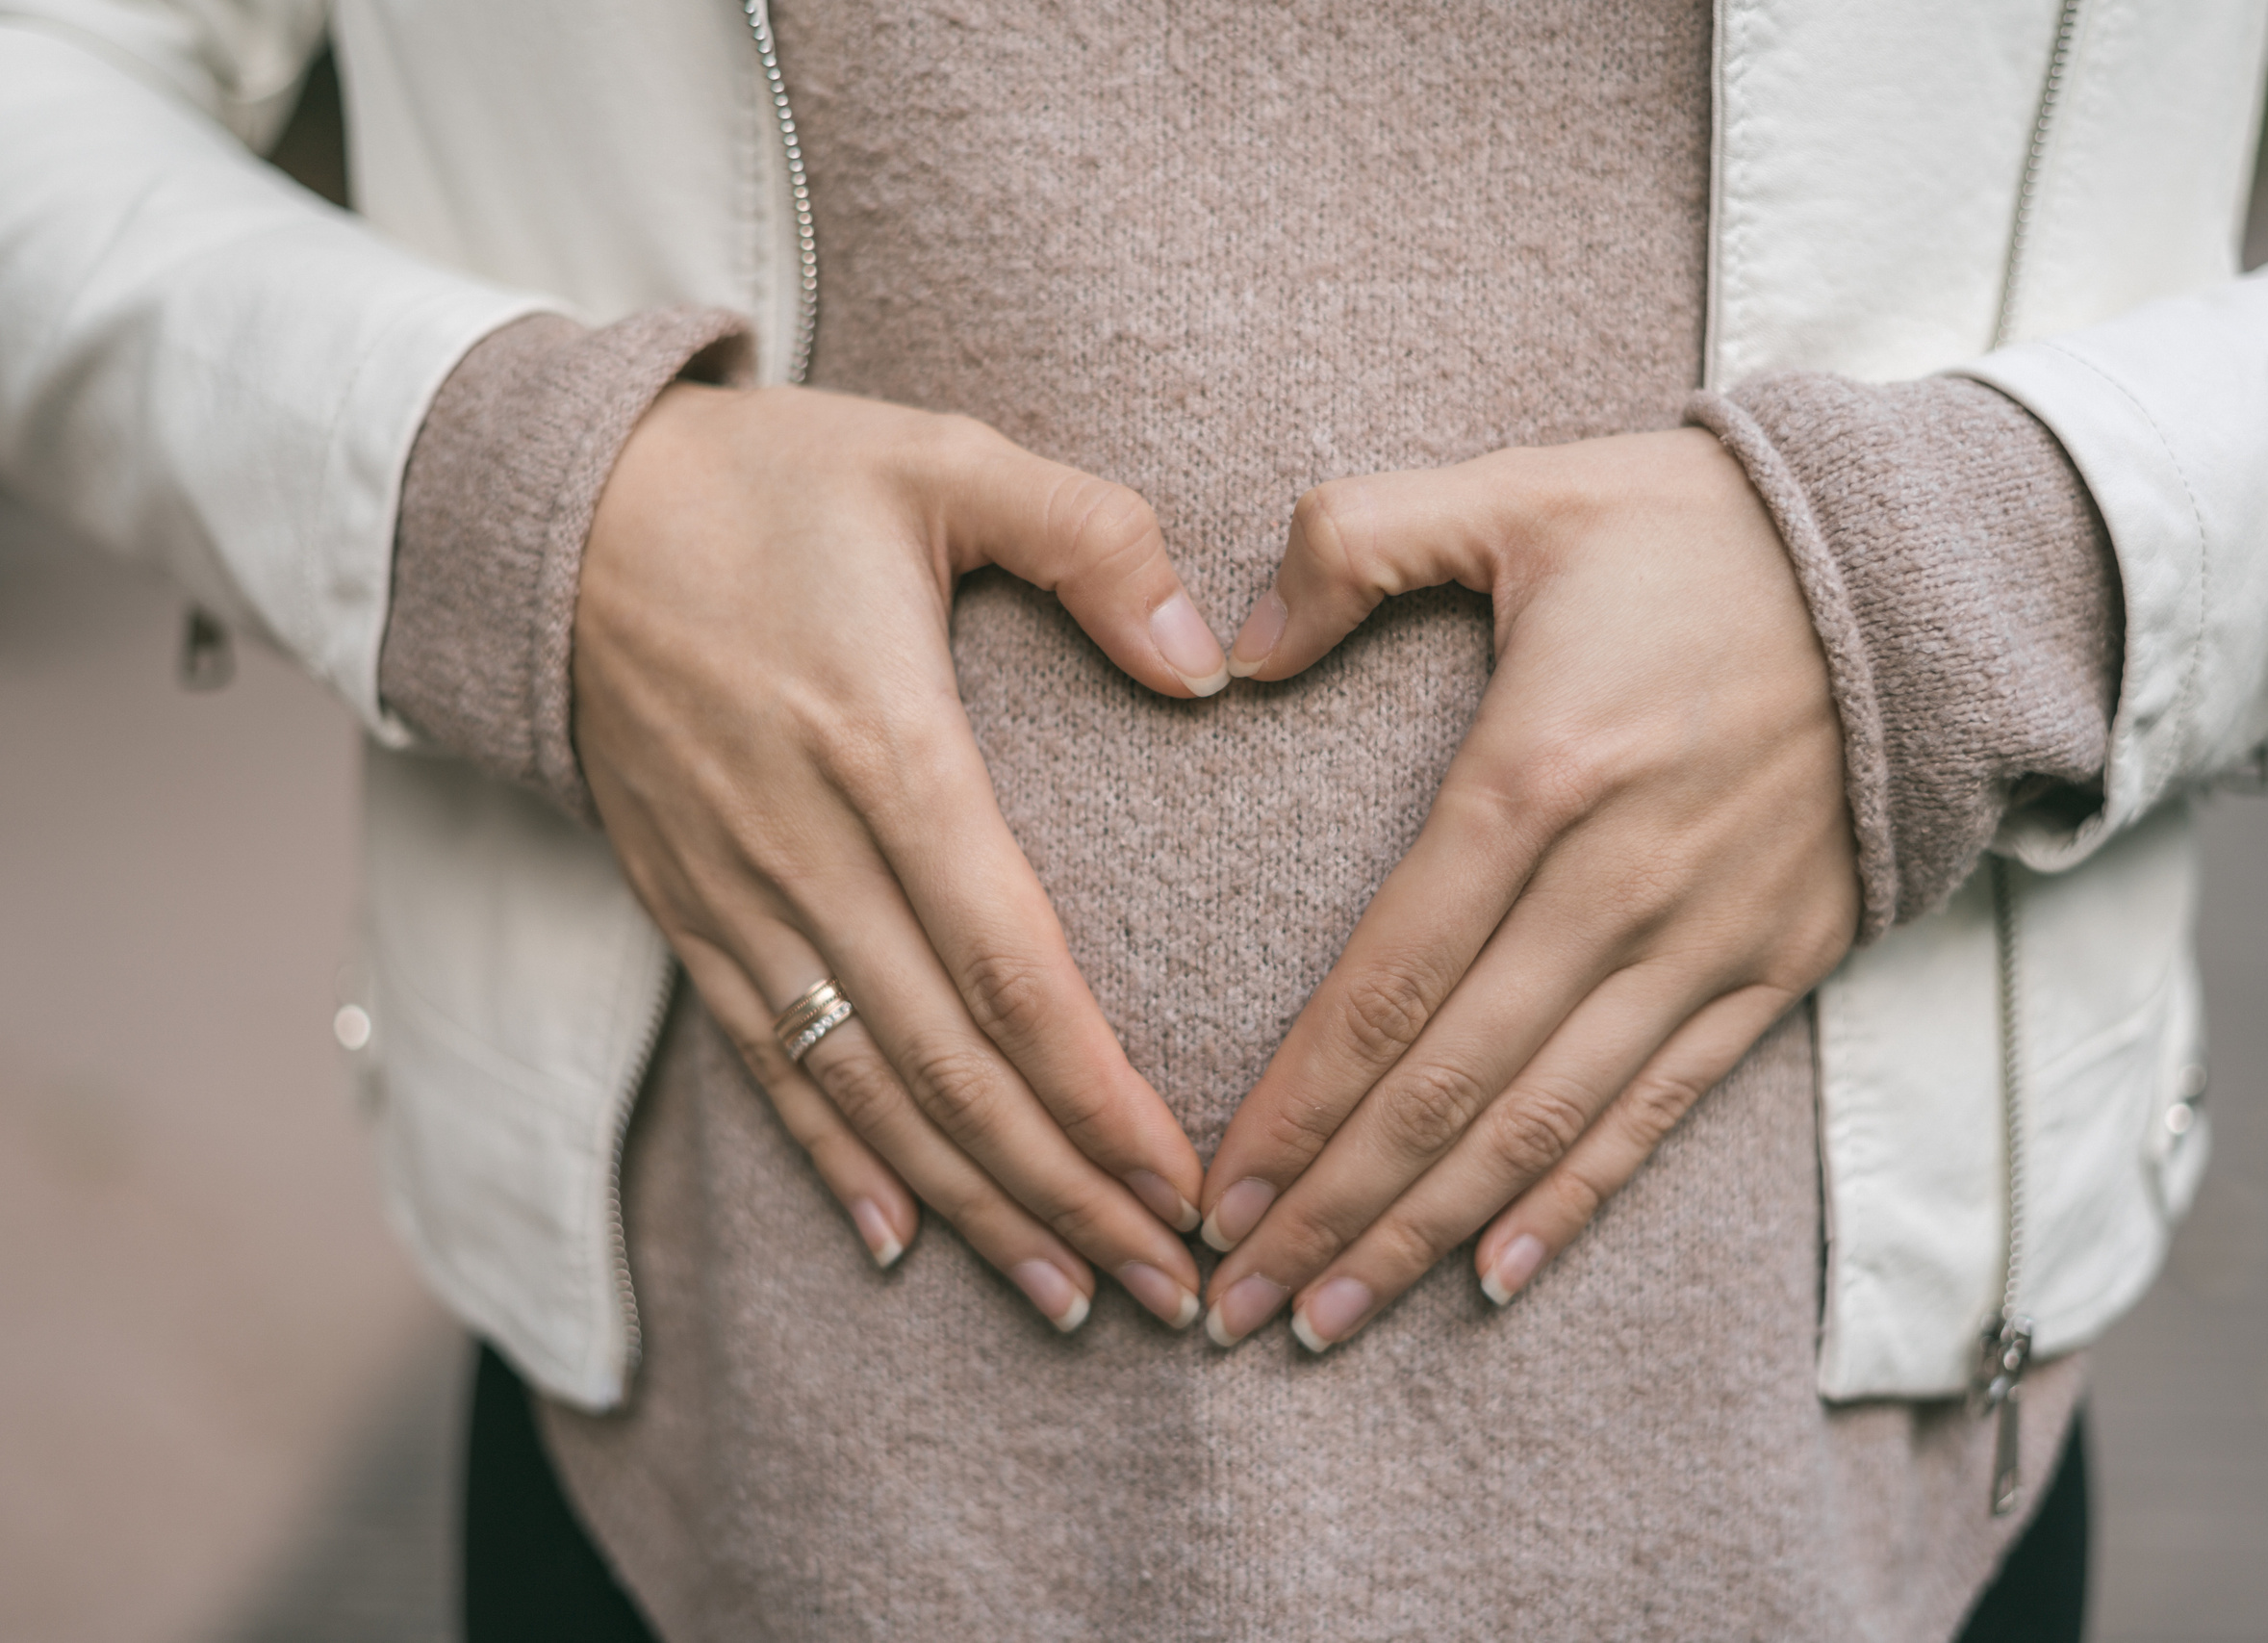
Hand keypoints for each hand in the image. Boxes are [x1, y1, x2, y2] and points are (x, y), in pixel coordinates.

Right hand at [575, 383, 1233, 1331]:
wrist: (549, 509)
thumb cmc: (766, 482)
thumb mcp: (940, 458)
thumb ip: (1091, 538)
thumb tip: (1208, 661)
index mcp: (884, 750)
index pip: (1009, 969)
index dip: (1097, 1094)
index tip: (1183, 1179)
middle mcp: (805, 853)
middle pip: (951, 1068)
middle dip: (1065, 1192)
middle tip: (1170, 1283)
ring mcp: (735, 897)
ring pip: (865, 1094)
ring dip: (974, 1208)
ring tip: (1072, 1296)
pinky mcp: (687, 912)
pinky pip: (766, 1064)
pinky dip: (833, 1162)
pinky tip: (901, 1242)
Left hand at [1195, 428, 1858, 1348]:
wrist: (1937, 571)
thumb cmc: (1709, 529)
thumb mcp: (1523, 492)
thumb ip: (1356, 540)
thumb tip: (1236, 647)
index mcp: (1536, 776)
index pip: (1388, 982)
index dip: (1298, 1105)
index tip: (1218, 1193)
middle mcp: (1616, 885)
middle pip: (1449, 1087)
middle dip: (1333, 1209)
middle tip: (1234, 1305)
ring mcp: (1703, 941)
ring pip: (1542, 1126)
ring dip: (1428, 1233)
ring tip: (1331, 1321)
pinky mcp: (1773, 969)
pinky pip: (1658, 1112)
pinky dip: (1573, 1202)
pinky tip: (1496, 1277)